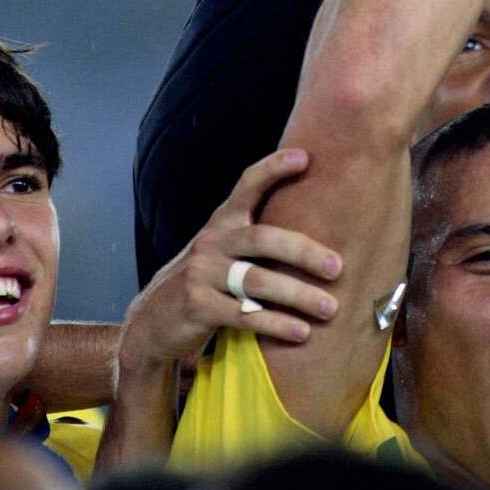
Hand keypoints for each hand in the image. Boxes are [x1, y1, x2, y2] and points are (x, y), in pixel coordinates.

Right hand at [118, 149, 342, 370]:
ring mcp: (201, 273)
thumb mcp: (223, 249)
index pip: (247, 185)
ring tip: (330, 307)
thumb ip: (255, 236)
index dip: (274, 168)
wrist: (152, 320)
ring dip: (298, 296)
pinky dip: (276, 324)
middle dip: (303, 251)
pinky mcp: (197, 306)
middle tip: (337, 266)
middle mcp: (212, 241)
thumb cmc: (206, 279)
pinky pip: (244, 315)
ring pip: (258, 281)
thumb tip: (318, 222)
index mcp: (223, 221)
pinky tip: (302, 333)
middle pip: (263, 238)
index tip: (305, 157)